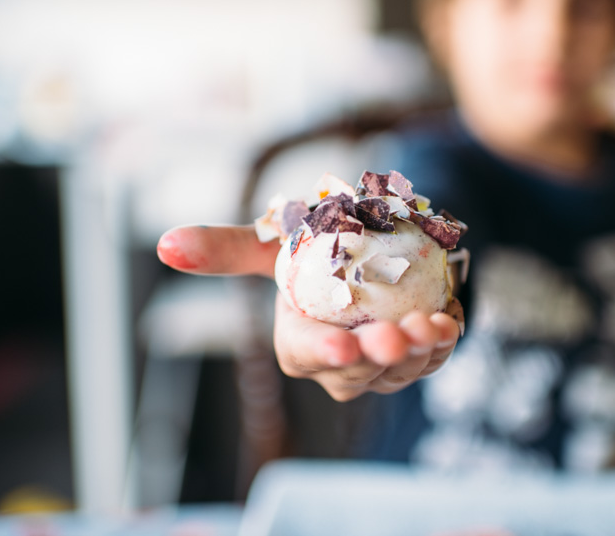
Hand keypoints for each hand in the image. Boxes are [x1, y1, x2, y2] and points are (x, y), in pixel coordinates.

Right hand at [157, 225, 462, 400]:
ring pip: (399, 373)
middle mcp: (338, 362)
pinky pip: (433, 360)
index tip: (341, 345)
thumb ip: (227, 248)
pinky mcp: (418, 357)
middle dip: (377, 360)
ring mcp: (381, 366)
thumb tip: (164, 244)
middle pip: (354, 374)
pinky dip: (444, 342)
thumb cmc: (319, 245)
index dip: (320, 354)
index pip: (303, 355)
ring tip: (433, 324)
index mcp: (298, 341)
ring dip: (419, 353)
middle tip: (396, 335)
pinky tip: (450, 319)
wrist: (377, 242)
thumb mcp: (277, 241)